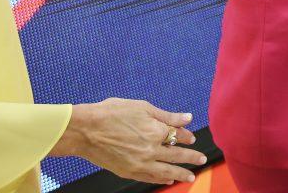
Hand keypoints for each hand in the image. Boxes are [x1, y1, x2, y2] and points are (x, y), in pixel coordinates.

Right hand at [50, 99, 205, 184]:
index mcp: (155, 131)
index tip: (191, 137)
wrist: (85, 131)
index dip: (186, 135)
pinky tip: (169, 179)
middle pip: (177, 154)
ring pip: (167, 170)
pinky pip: (150, 178)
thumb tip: (187, 118)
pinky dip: (162, 179)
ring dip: (181, 173)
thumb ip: (167, 115)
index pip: (178, 135)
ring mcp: (140, 163)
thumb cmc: (110, 114)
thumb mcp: (142, 107)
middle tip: (202, 159)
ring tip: (191, 176)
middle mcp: (151, 149)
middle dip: (191, 157)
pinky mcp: (129, 171)